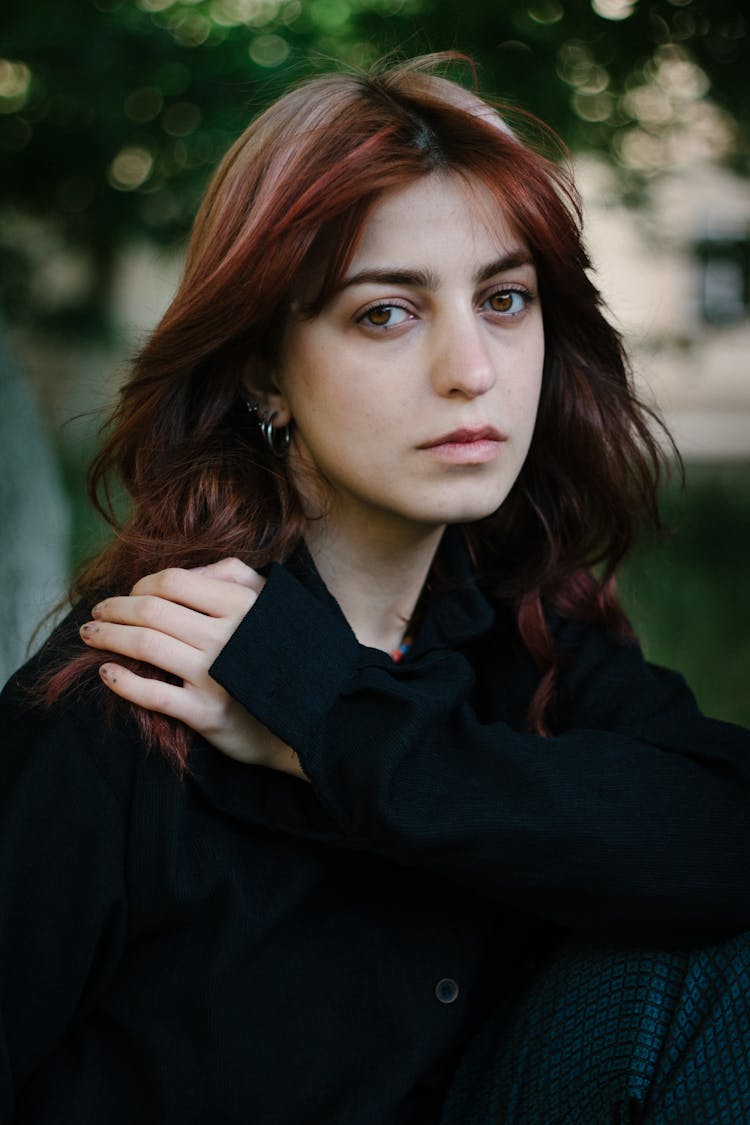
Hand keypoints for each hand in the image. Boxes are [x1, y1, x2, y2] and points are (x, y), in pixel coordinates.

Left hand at [79, 559, 305, 779]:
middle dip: (115, 608)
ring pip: (146, 646)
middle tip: (97, 612)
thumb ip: (233, 576)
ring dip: (109, 637)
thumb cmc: (284, 653)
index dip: (142, 583)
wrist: (316, 715)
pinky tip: (108, 673)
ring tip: (90, 635)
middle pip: (152, 610)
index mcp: (241, 605)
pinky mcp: (206, 714)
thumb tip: (187, 572)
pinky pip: (152, 694)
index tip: (130, 593)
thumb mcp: (271, 603)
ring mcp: (214, 676)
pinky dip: (123, 681)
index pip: (173, 581)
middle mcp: (226, 636)